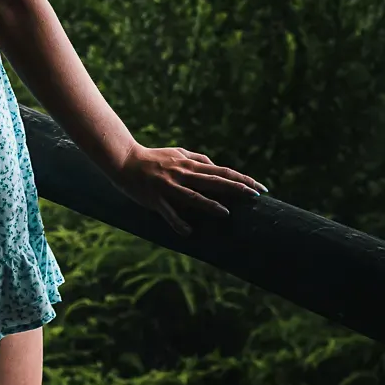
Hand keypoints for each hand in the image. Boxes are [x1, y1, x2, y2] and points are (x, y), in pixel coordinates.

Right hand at [114, 144, 267, 236]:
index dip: (242, 179)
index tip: (260, 189)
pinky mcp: (155, 198)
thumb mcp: (177, 152)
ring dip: (209, 205)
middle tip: (256, 197)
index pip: (222, 171)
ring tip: (226, 213)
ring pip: (192, 196)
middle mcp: (183, 173)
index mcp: (189, 164)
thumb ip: (197, 158)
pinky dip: (179, 222)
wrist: (124, 160)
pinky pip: (169, 212)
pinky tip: (189, 232)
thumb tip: (216, 166)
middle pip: (214, 181)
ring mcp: (169, 186)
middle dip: (236, 189)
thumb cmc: (153, 158)